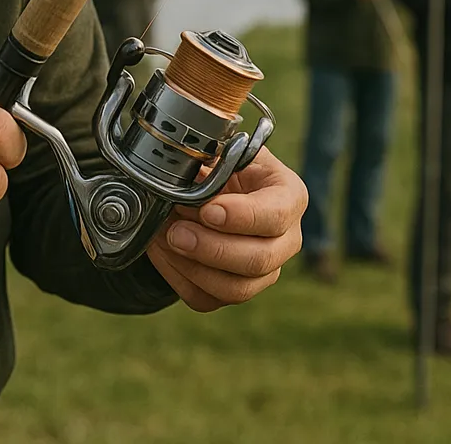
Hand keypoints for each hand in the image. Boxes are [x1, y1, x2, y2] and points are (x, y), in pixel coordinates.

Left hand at [147, 148, 305, 311]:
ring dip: (194, 266)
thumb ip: (211, 160)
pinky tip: (162, 251)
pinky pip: (208, 298)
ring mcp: (265, 270)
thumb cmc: (222, 166)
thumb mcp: (222, 151)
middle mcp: (286, 239)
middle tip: (176, 232)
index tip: (208, 210)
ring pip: (237, 288)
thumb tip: (185, 166)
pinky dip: (179, 277)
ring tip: (165, 238)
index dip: (242, 217)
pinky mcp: (236, 288)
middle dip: (212, 248)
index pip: (277, 214)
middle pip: (260, 259)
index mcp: (288, 196)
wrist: (212, 188)